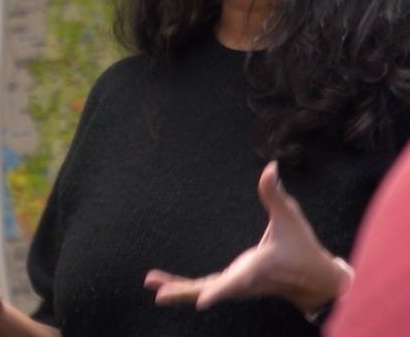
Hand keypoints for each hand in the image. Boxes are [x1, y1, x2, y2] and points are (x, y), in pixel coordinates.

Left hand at [143, 161, 349, 314]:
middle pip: (213, 290)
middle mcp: (245, 282)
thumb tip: (270, 167)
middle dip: (187, 292)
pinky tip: (162, 287)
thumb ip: (275, 194)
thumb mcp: (291, 218)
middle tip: (160, 295)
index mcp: (260, 268)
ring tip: (152, 284)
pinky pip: (205, 288)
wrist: (315, 281)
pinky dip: (185, 288)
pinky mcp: (233, 286)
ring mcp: (238, 287)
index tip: (202, 301)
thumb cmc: (302, 247)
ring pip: (205, 291)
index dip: (220, 290)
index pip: (238, 281)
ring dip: (179, 289)